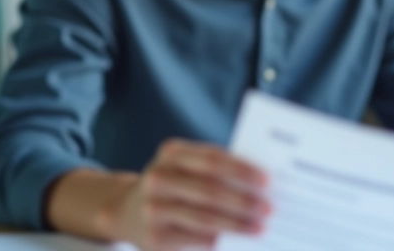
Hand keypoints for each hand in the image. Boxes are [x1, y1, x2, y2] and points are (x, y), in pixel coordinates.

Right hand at [108, 139, 270, 249]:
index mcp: (171, 153)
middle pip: (210, 189)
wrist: (125, 212)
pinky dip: (219, 240)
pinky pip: (195, 238)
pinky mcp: (154, 237)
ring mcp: (153, 209)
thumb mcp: (184, 167)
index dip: (241, 170)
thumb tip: (258, 186)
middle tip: (268, 208)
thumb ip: (214, 170)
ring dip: (236, 224)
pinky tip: (236, 241)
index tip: (267, 181)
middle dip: (243, 201)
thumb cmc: (173, 185)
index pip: (213, 159)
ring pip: (204, 217)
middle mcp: (158, 178)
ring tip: (259, 228)